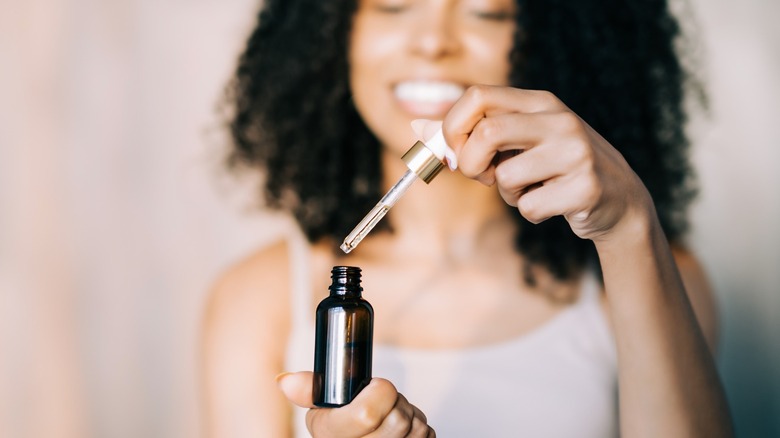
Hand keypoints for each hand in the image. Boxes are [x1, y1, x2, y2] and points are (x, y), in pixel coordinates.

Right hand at [277, 372, 435, 437]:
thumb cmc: (343, 427)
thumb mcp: (323, 410)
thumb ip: (309, 390)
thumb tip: (285, 380)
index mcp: (330, 436)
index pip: (366, 414)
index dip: (380, 394)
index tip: (378, 389)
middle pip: (397, 419)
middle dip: (397, 404)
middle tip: (386, 405)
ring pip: (416, 427)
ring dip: (411, 416)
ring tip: (391, 419)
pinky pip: (428, 436)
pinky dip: (421, 431)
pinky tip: (403, 434)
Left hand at [442, 85, 654, 242]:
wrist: (619, 199)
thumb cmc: (556, 169)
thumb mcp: (522, 142)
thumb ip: (479, 135)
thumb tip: (423, 135)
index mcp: (539, 102)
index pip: (477, 96)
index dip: (453, 127)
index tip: (455, 151)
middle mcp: (560, 120)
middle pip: (487, 132)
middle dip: (471, 163)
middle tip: (483, 177)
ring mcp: (577, 152)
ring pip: (507, 177)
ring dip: (508, 194)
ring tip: (531, 189)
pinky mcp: (586, 187)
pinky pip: (529, 207)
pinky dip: (530, 212)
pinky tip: (553, 204)